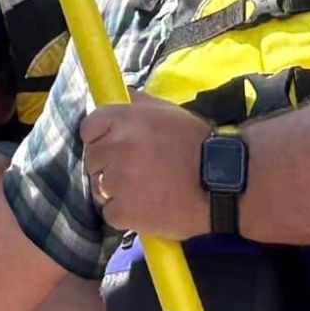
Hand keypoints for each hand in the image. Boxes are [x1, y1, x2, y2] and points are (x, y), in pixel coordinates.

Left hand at [80, 97, 210, 239]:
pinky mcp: (123, 211)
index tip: (112, 147)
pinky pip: (110, 213)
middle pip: (92, 159)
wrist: (222, 182)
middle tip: (134, 171)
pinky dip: (125, 214)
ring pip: (99, 188)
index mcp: (125, 120)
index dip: (99, 138)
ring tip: (143, 191)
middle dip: (108, 165)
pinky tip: (146, 208)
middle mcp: (116, 147)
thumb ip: (136, 102)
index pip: (88, 128)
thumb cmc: (196, 143)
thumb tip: (115, 96)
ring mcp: (117, 181)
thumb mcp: (166, 110)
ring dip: (115, 191)